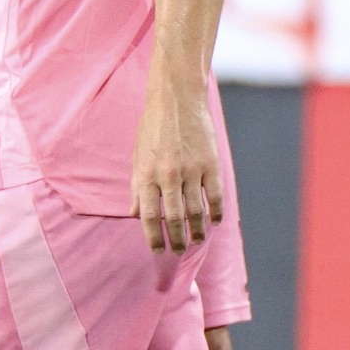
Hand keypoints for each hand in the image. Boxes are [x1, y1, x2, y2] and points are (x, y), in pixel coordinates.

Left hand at [131, 78, 222, 251]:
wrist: (177, 98)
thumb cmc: (153, 125)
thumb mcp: (137, 154)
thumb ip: (137, 185)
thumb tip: (134, 213)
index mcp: (147, 174)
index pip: (149, 217)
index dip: (153, 238)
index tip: (157, 251)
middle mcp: (169, 175)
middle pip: (174, 218)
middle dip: (177, 240)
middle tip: (179, 251)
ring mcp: (192, 170)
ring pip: (196, 211)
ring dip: (197, 231)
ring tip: (197, 241)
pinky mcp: (210, 163)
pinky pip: (215, 195)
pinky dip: (215, 211)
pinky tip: (214, 221)